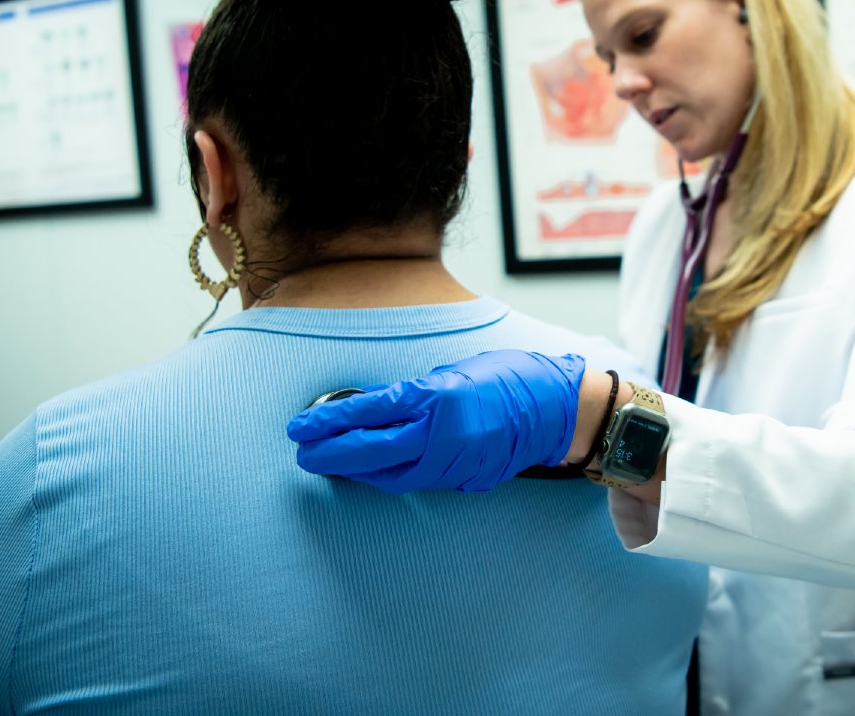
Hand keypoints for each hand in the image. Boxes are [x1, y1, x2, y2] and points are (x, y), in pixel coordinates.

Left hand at [287, 350, 585, 492]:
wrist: (553, 407)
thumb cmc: (506, 377)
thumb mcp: (452, 373)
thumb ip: (413, 393)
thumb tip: (373, 408)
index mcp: (435, 398)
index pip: (368, 411)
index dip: (329, 421)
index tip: (300, 426)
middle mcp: (440, 434)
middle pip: (370, 450)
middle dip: (330, 454)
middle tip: (303, 455)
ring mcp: (452, 461)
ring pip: (389, 474)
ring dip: (355, 471)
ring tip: (330, 464)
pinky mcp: (463, 478)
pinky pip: (414, 481)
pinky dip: (387, 476)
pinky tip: (371, 472)